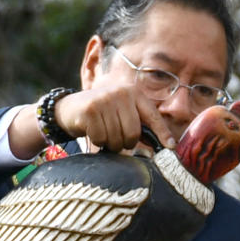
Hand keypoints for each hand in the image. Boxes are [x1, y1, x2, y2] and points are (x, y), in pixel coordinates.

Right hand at [56, 80, 174, 153]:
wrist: (69, 108)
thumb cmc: (102, 115)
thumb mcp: (122, 113)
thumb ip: (140, 124)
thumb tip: (165, 144)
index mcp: (134, 93)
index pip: (153, 116)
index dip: (162, 133)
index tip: (170, 147)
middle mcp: (121, 93)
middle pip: (133, 133)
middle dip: (125, 143)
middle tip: (116, 140)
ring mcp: (105, 99)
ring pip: (117, 138)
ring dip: (110, 144)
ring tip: (104, 134)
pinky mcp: (90, 110)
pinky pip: (101, 138)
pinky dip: (97, 142)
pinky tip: (92, 131)